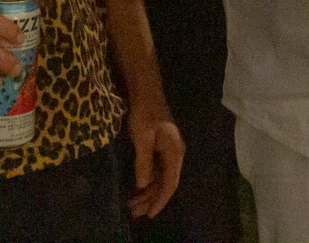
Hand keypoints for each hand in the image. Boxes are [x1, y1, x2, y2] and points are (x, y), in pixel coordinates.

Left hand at [124, 90, 184, 219]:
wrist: (146, 94)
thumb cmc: (146, 113)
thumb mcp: (143, 138)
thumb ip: (144, 162)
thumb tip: (143, 184)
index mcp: (175, 152)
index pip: (170, 183)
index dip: (160, 200)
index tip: (150, 214)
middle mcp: (175, 155)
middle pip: (166, 183)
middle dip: (152, 200)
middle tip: (135, 212)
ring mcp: (168, 153)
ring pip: (161, 179)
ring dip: (148, 193)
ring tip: (133, 205)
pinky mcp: (160, 150)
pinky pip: (156, 172)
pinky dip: (147, 183)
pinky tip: (137, 190)